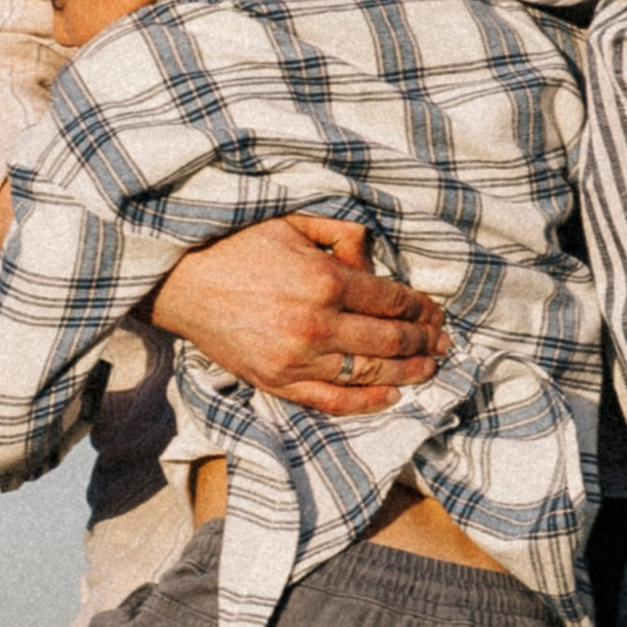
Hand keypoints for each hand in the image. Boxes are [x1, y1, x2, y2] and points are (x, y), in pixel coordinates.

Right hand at [152, 215, 447, 412]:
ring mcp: (297, 359)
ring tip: (430, 369)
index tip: (436, 312)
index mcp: (325, 280)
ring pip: (369, 372)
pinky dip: (367, 403)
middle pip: (389, 339)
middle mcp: (317, 324)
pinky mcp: (278, 382)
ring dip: (407, 372)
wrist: (181, 282)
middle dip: (424, 341)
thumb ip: (339, 234)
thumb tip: (372, 257)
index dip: (422, 308)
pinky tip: (392, 397)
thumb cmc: (236, 246)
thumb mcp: (292, 222)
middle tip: (444, 343)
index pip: (392, 300)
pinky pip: (332, 400)